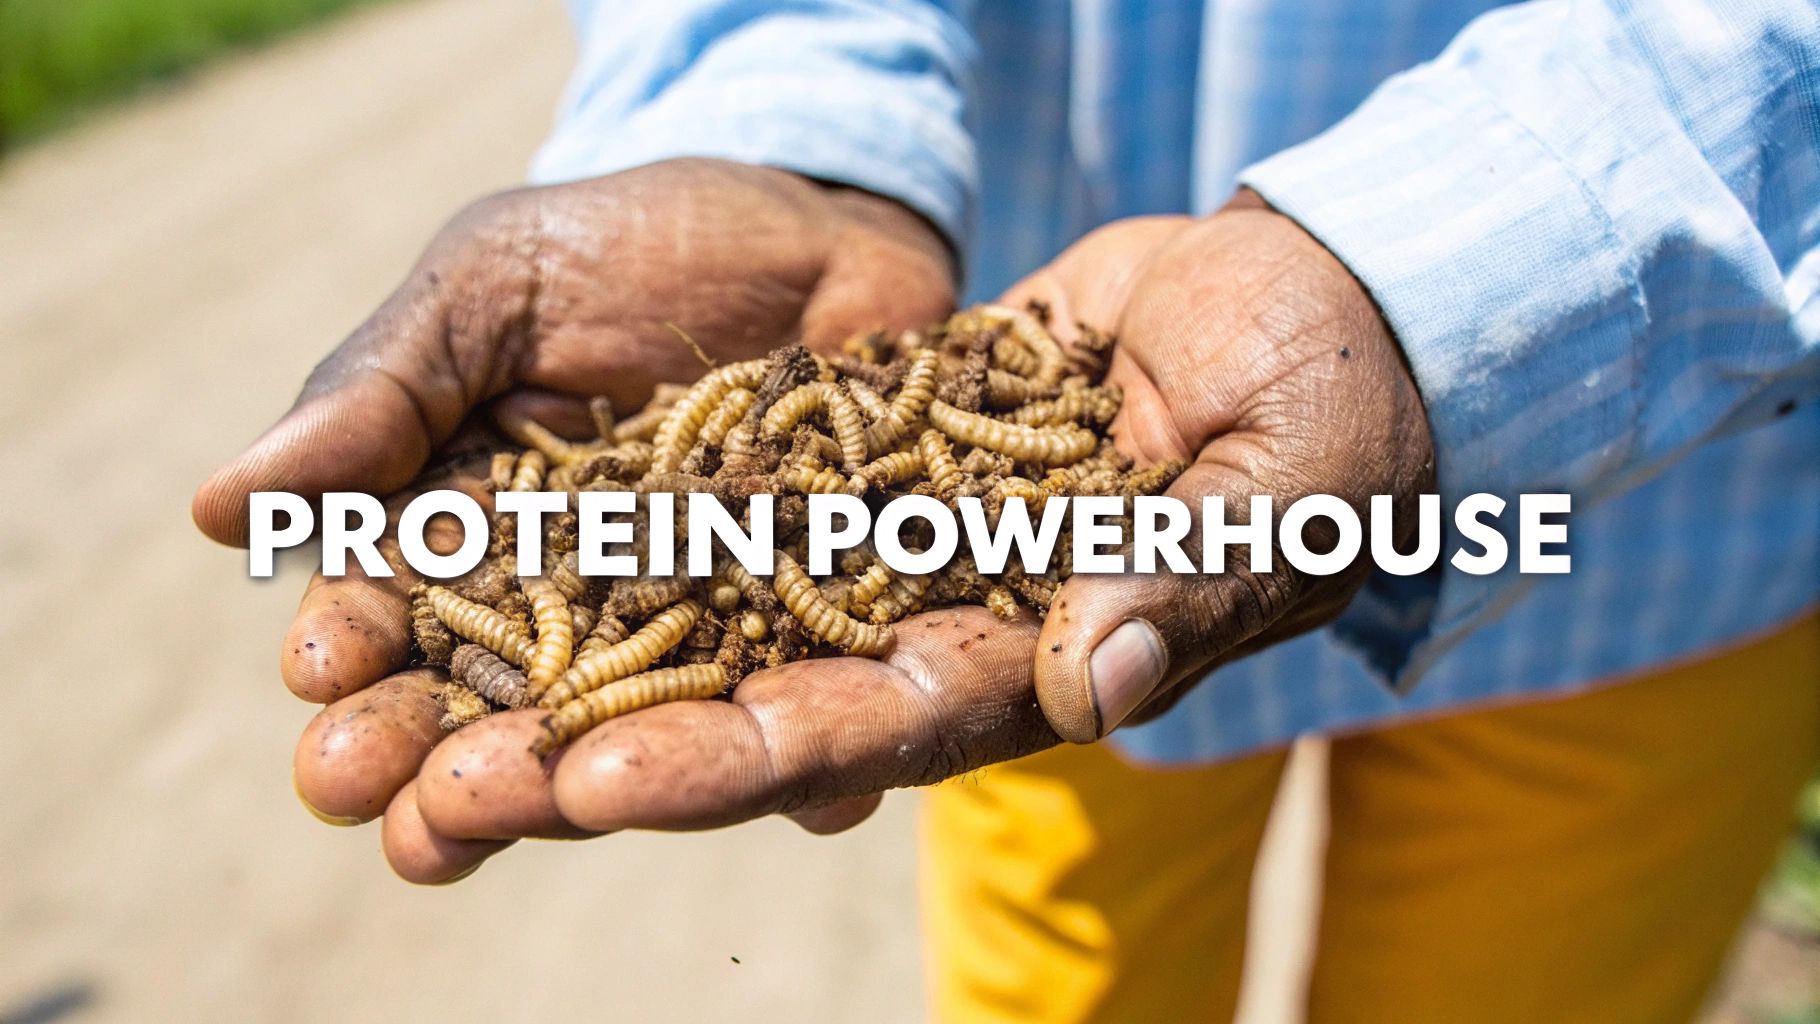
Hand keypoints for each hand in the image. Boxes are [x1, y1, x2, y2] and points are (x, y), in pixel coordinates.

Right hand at [194, 159, 957, 879]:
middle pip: (503, 703)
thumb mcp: (494, 282)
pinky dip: (802, 761)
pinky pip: (809, 705)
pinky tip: (801, 803)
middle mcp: (579, 605)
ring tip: (548, 814)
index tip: (321, 677)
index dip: (357, 647)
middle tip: (403, 818)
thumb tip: (218, 509)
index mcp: (474, 530)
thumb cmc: (636, 244)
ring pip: (640, 732)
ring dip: (592, 789)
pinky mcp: (822, 631)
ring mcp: (703, 628)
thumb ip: (382, 392)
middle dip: (445, 763)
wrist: (825, 218)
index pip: (397, 608)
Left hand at [361, 196, 1427, 883]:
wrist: (1300, 303)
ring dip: (580, 637)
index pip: (876, 728)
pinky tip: (503, 516)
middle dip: (609, 742)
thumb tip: (1104, 680)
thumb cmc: (1332, 406)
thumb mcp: (1288, 491)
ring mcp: (896, 535)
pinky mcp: (869, 448)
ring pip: (716, 600)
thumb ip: (1195, 579)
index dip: (745, 761)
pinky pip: (737, 477)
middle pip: (756, 694)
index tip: (604, 784)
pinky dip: (629, 502)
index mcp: (1040, 665)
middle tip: (449, 783)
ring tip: (430, 677)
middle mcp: (943, 619)